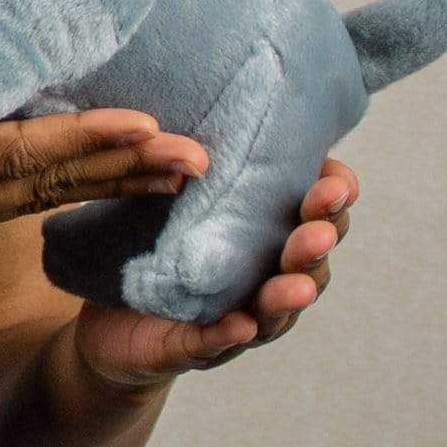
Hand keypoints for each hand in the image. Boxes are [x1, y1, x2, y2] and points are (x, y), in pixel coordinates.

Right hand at [0, 84, 214, 328]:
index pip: (0, 160)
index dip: (77, 143)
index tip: (145, 125)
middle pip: (37, 188)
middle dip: (121, 169)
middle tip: (201, 153)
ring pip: (30, 205)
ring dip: (106, 184)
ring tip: (179, 169)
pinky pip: (2, 210)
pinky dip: (59, 190)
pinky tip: (98, 176)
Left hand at [70, 155, 357, 390]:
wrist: (109, 322)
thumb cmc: (151, 252)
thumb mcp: (169, 198)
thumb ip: (188, 160)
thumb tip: (188, 99)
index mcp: (263, 237)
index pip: (312, 215)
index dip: (332, 200)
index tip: (338, 179)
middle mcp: (260, 280)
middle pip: (303, 263)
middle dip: (316, 244)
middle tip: (320, 227)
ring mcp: (233, 317)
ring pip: (274, 311)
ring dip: (288, 295)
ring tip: (295, 283)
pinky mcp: (191, 347)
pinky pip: (214, 342)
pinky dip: (231, 335)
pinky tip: (243, 324)